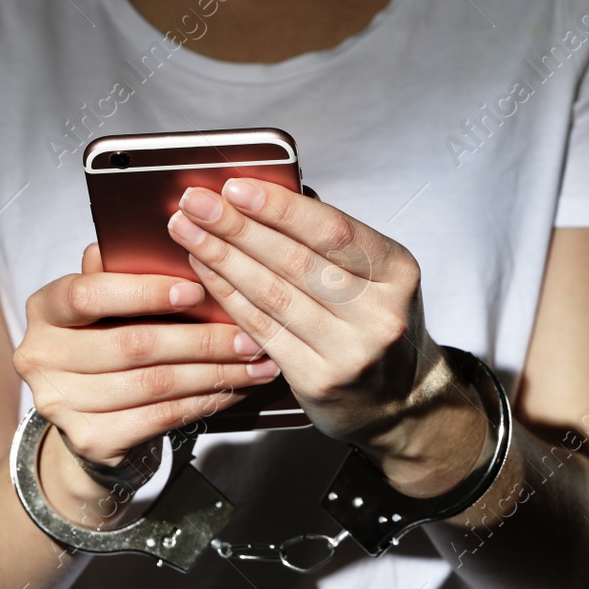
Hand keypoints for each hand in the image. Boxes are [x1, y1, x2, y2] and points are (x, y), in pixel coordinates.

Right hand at [11, 244, 282, 504]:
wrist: (90, 418)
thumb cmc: (107, 345)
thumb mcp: (108, 306)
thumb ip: (125, 276)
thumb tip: (163, 244)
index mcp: (44, 309)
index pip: (88, 295)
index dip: (144, 293)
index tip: (196, 291)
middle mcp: (41, 356)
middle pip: (133, 345)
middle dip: (201, 341)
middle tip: (249, 337)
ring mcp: (61, 403)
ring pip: (155, 384)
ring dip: (215, 374)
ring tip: (255, 365)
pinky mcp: (91, 439)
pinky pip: (162, 417)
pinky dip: (206, 402)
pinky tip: (234, 390)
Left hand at [167, 178, 452, 459]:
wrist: (399, 400)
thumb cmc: (378, 326)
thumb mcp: (377, 275)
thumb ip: (329, 239)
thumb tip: (268, 194)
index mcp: (397, 274)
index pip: (332, 231)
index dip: (280, 208)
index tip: (237, 188)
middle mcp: (378, 314)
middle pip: (296, 261)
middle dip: (238, 227)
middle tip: (198, 203)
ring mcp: (348, 352)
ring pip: (273, 295)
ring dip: (223, 258)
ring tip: (189, 231)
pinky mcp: (317, 380)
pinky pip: (262, 329)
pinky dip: (228, 296)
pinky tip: (206, 272)